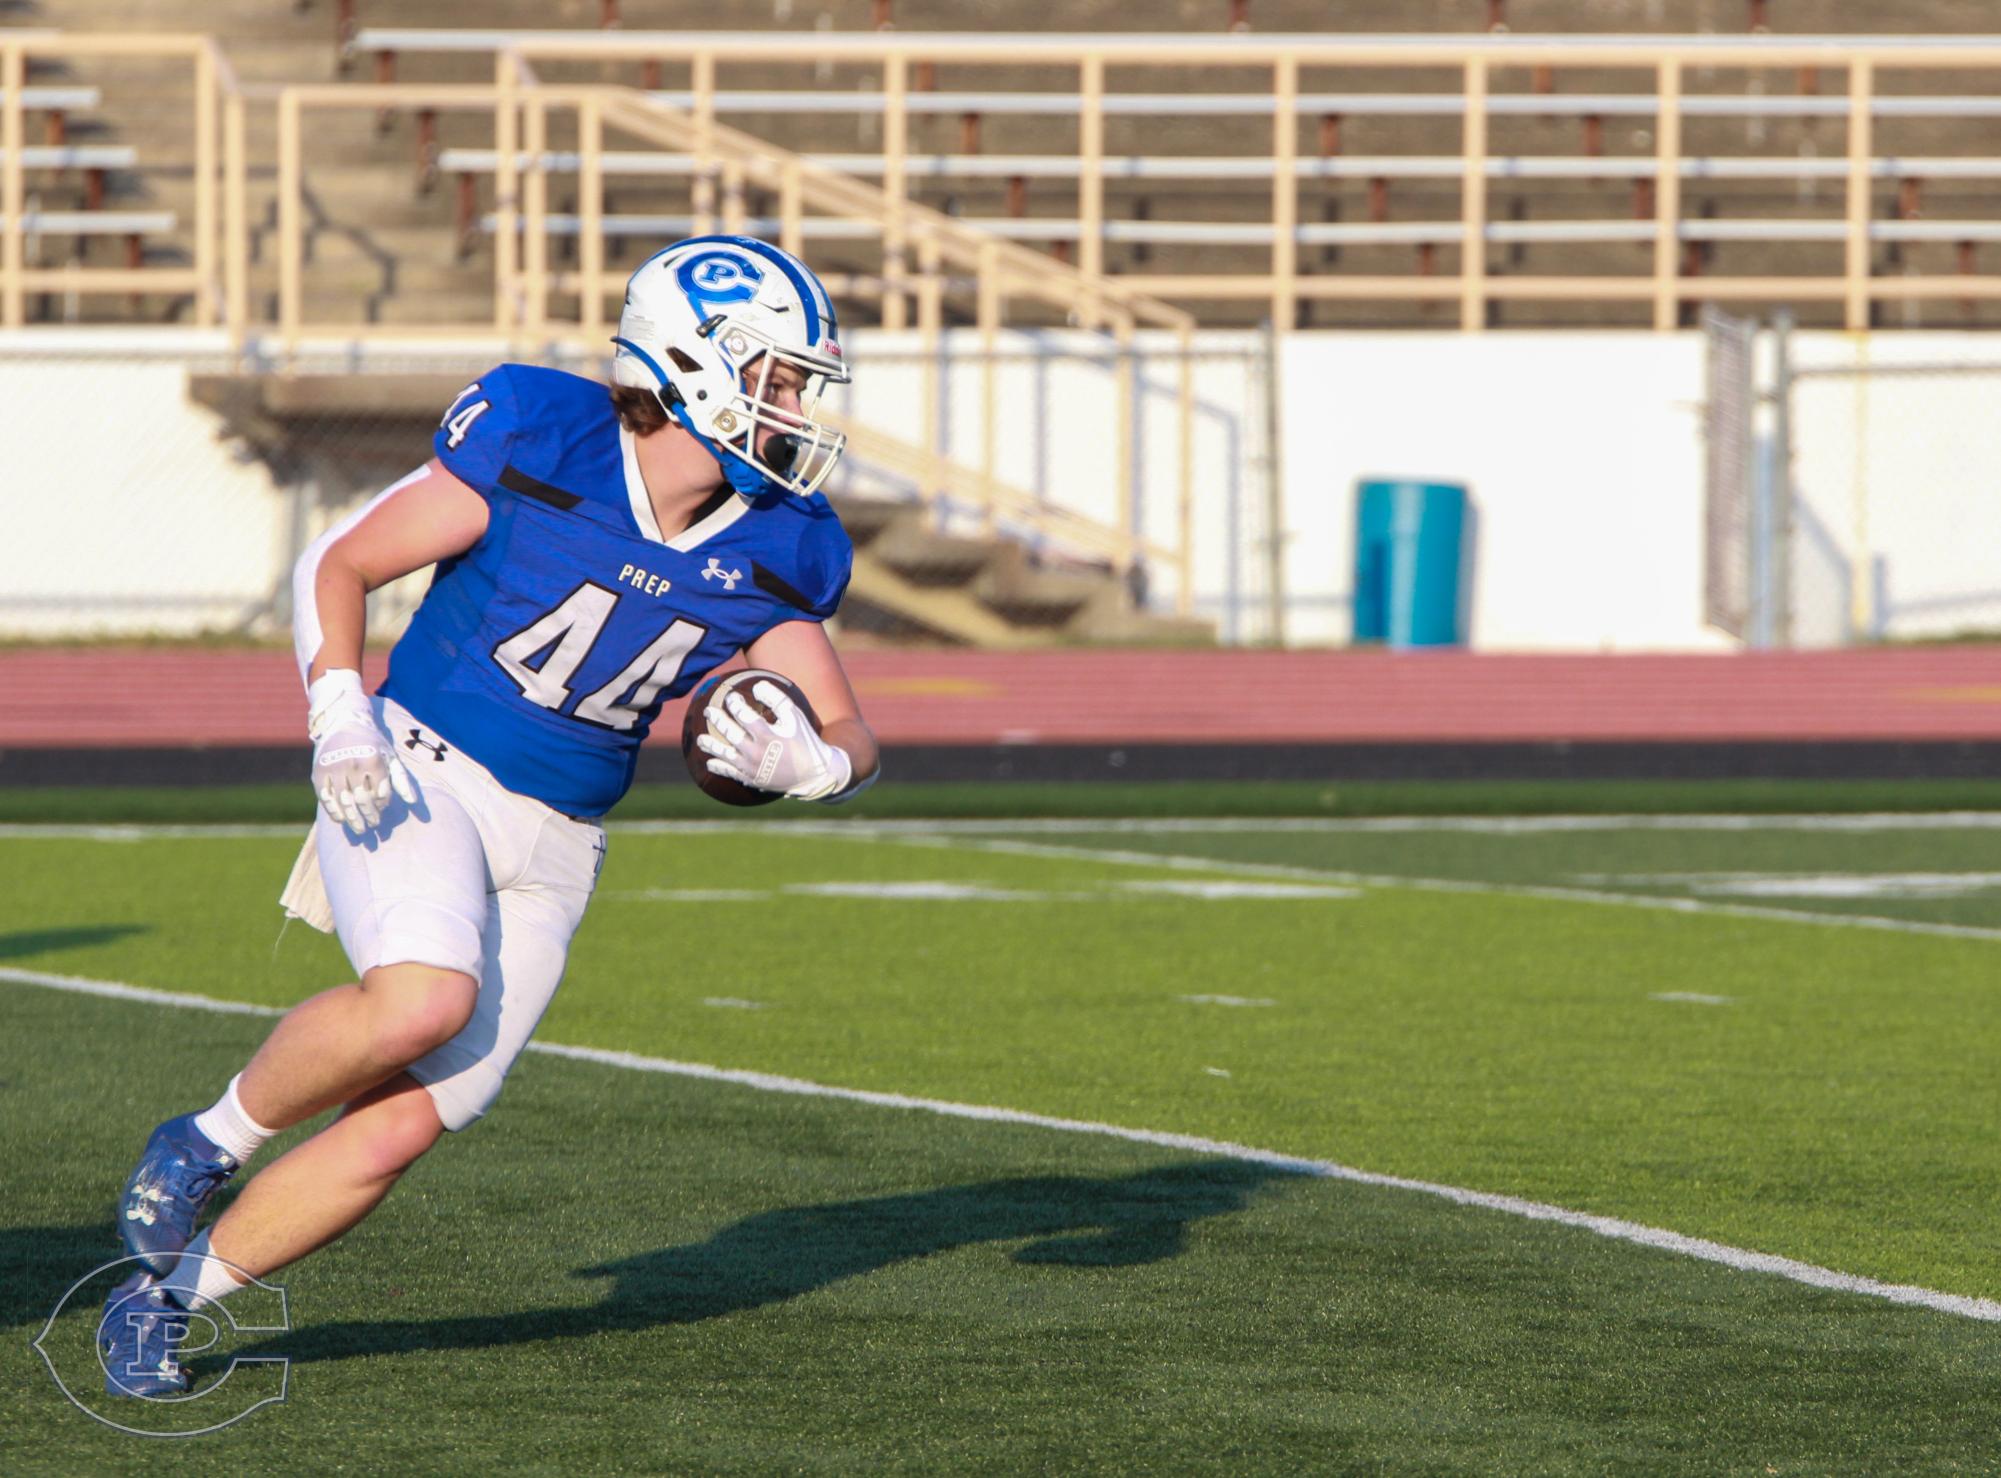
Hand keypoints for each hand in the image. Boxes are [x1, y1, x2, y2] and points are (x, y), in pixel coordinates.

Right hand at [307, 670, 418, 835]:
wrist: (344, 722)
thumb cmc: (373, 744)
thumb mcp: (391, 758)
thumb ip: (402, 780)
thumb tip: (412, 802)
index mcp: (373, 760)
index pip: (380, 793)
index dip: (382, 805)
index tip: (382, 811)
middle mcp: (353, 764)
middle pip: (362, 800)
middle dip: (368, 817)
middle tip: (372, 825)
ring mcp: (334, 768)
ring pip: (344, 802)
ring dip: (352, 819)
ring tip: (359, 829)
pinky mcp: (319, 772)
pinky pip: (325, 798)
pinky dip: (333, 811)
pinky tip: (341, 819)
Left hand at [696, 679, 852, 801]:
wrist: (816, 774)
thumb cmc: (806, 741)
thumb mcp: (795, 716)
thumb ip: (776, 699)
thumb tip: (757, 687)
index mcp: (766, 734)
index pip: (742, 715)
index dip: (734, 704)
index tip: (730, 697)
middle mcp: (755, 751)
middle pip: (729, 732)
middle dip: (717, 719)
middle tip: (708, 711)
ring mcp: (752, 768)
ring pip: (725, 755)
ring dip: (711, 746)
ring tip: (701, 740)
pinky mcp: (752, 780)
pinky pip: (731, 773)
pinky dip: (719, 768)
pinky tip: (710, 763)